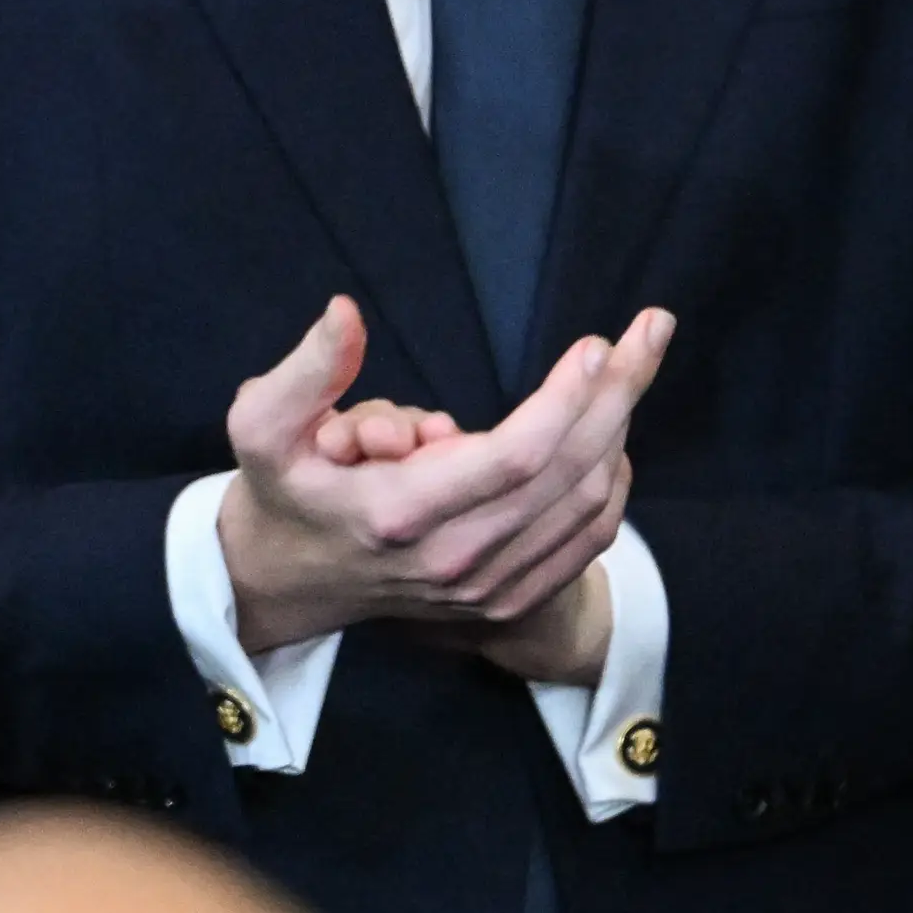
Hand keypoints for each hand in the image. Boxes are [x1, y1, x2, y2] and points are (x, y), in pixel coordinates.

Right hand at [217, 297, 672, 655]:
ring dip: (619, 429)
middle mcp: (454, 559)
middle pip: (569, 474)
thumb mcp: (263, 428)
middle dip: (619, 394)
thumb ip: (303, 373)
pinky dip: (614, 482)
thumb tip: (346, 314)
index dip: (565, 399)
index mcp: (400, 513)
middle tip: (649, 331)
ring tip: (632, 367)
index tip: (595, 344)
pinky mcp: (509, 598)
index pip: (514, 457)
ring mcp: (488, 587)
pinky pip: (589, 538)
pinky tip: (614, 432)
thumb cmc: (286, 489)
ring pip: (588, 504)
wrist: (290, 581)